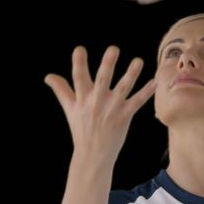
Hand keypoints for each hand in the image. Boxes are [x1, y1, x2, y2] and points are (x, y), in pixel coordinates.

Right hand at [44, 45, 156, 164]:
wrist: (93, 155)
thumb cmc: (81, 129)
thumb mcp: (70, 109)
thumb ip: (61, 90)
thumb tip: (48, 76)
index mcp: (82, 99)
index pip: (78, 77)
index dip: (78, 63)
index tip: (79, 49)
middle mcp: (97, 102)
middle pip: (102, 80)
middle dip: (107, 64)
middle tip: (113, 49)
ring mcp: (112, 109)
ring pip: (123, 88)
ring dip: (131, 74)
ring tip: (138, 60)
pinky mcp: (124, 116)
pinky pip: (136, 102)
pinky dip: (146, 92)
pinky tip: (155, 81)